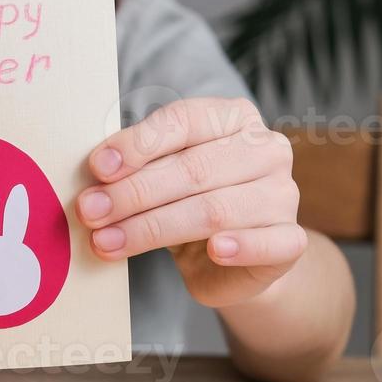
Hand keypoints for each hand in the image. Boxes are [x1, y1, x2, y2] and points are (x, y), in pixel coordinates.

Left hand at [74, 97, 305, 307]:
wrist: (232, 263)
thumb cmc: (187, 204)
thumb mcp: (160, 176)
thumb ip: (137, 166)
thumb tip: (96, 170)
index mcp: (233, 118)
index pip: (183, 121)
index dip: (138, 144)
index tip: (98, 168)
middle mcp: (265, 149)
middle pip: (193, 168)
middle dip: (134, 193)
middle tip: (90, 212)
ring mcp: (283, 194)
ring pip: (215, 209)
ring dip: (154, 228)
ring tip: (107, 242)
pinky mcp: (291, 241)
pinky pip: (268, 243)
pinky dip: (240, 246)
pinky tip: (214, 250)